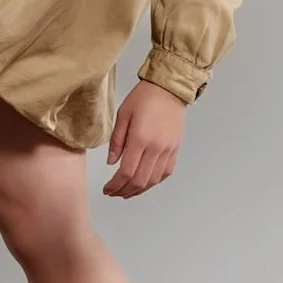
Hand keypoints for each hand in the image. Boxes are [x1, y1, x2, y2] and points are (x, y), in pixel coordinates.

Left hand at [103, 79, 185, 197]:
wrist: (169, 89)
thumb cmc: (143, 98)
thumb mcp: (122, 115)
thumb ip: (116, 141)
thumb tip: (111, 162)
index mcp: (140, 139)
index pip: (126, 172)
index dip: (115, 185)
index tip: (107, 189)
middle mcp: (156, 148)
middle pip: (140, 180)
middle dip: (124, 190)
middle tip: (114, 193)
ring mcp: (168, 150)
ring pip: (154, 180)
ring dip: (139, 190)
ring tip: (127, 191)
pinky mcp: (175, 148)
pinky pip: (166, 172)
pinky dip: (155, 181)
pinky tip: (145, 183)